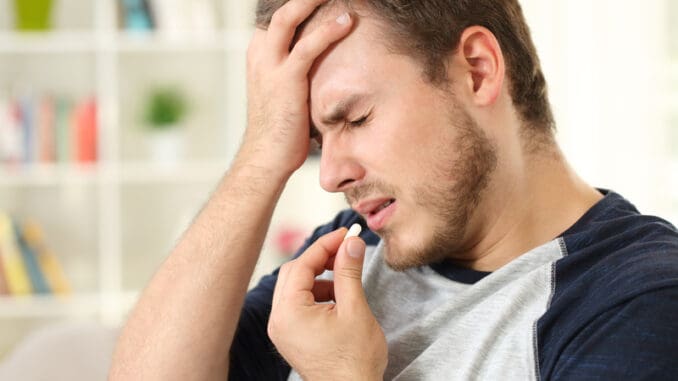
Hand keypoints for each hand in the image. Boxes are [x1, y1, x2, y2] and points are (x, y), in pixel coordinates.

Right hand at [239, 0, 353, 177]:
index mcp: (259, 54)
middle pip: (280, 10)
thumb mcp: (284, 91)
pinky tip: (346, 21)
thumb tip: (323, 61)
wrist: (266, 158)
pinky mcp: (285, 81)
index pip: (278, 17)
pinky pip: (307, 47)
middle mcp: (260, 54)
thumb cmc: (282, 129)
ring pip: (288, 18)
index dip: (298, 4)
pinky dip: (328, 31)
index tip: (320, 0)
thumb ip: (297, 71)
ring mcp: (269, 66)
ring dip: (312, 1)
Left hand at [268, 228, 387, 379]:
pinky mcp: (290, 337)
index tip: (346, 235)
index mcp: (289, 312)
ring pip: (295, 287)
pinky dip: (316, 293)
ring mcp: (282, 330)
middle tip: (345, 251)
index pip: (302, 265)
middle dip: (320, 259)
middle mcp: (278, 320)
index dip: (325, 245)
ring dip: (319, 276)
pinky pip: (297, 304)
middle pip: (293, 273)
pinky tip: (337, 298)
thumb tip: (351, 243)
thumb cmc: (354, 360)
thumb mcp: (355, 309)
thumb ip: (349, 272)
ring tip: (345, 278)